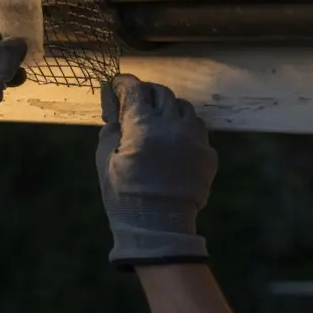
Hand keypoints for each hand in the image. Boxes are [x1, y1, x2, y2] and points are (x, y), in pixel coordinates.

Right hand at [96, 75, 216, 267]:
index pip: (135, 89)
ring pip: (183, 107)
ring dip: (167, 109)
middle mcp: (172, 127)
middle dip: (145, 93)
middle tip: (134, 102)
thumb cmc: (123, 194)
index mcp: (142, 127)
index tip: (117, 85)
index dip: (123, 83)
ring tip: (156, 122)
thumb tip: (114, 105)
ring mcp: (194, 140)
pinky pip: (196, 129)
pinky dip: (183, 128)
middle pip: (161, 93)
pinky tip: (172, 142)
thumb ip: (111, 127)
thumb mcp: (104, 158)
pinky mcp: (207, 154)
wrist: (158, 228)